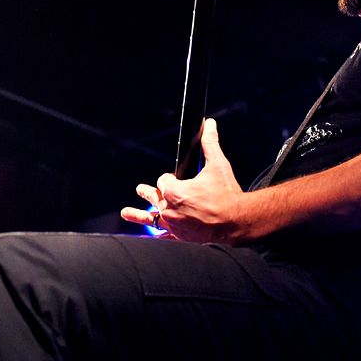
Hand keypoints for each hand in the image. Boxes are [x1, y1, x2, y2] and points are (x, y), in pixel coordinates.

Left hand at [121, 119, 246, 243]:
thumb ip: (210, 144)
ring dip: (138, 214)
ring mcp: (173, 224)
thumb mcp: (217, 165)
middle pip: (154, 197)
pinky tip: (150, 234)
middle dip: (148, 192)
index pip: (163, 180)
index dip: (169, 178)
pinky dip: (156, 233)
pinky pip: (163, 236)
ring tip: (125, 213)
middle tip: (140, 189)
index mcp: (174, 191)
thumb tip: (209, 124)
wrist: (236, 221)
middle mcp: (170, 208)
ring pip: (152, 217)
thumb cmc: (227, 193)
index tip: (177, 178)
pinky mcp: (180, 236)